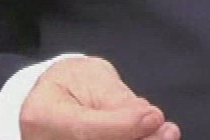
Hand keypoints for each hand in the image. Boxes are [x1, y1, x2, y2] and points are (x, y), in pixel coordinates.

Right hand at [22, 57, 178, 139]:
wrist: (54, 98)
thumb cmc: (72, 82)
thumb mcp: (91, 77)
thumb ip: (117, 100)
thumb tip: (149, 118)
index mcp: (42, 114)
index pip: (86, 130)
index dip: (123, 127)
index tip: (154, 117)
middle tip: (168, 131)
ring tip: (164, 133)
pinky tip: (149, 137)